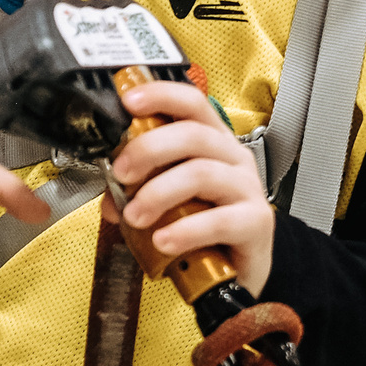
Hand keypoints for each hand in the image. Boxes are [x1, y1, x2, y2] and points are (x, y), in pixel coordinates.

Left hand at [107, 80, 275, 294]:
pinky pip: (219, 221)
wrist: (240, 270)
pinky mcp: (256, 223)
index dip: (161, 96)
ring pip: (202, 174)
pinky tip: (163, 241)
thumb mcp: (168, 203)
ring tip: (135, 217)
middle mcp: (233, 158)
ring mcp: (248, 189)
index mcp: (213, 142)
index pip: (192, 103)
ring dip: (159, 193)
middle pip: (193, 135)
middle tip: (121, 173)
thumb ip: (137, 194)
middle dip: (149, 149)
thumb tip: (109, 198)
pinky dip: (185, 231)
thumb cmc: (205, 227)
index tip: (129, 102)